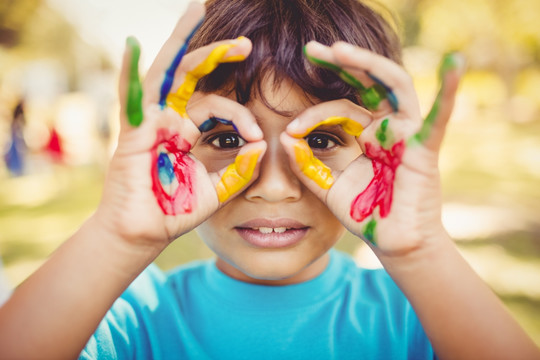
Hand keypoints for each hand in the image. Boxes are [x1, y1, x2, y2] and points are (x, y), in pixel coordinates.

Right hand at [96, 2, 264, 248]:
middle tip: (246, 42)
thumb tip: (261, 145)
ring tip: (198, 7)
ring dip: (182, 40)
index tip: (256, 138)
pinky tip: (133, 44)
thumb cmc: (176, 210)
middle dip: (217, 53)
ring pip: (166, 72)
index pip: (218, 106)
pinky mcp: (132, 132)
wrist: (146, 233)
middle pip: (193, 74)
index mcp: (188, 130)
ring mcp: (150, 120)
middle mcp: (169, 118)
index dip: (240, 115)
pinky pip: (130, 97)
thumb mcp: (219, 188)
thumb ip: (240, 169)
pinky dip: (129, 70)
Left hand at [281, 41, 463, 256]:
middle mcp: (387, 126)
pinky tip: (455, 62)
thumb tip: (283, 138)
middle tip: (313, 48)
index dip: (312, 114)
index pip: (339, 108)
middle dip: (342, 62)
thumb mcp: (328, 186)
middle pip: (368, 83)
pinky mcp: (424, 148)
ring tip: (338, 50)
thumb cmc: (365, 213)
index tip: (288, 130)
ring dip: (369, 65)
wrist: (392, 242)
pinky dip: (448, 92)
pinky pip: (437, 119)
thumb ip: (307, 165)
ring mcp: (407, 134)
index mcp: (365, 133)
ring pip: (394, 86)